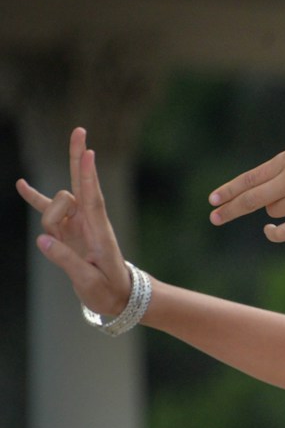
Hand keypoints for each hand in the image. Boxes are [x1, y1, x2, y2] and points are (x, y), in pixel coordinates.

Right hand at [17, 128, 134, 316]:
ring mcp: (78, 223)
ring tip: (58, 243)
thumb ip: (65, 261)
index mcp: (100, 233)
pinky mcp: (68, 229)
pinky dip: (35, 198)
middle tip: (80, 130)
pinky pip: (48, 209)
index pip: (92, 199)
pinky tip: (21, 185)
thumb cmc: (109, 291)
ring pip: (56, 205)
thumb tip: (41, 239)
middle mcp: (90, 222)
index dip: (88, 176)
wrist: (119, 297)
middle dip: (77, 158)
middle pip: (80, 185)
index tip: (89, 152)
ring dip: (49, 217)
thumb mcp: (89, 283)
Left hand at [209, 139, 284, 241]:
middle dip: (228, 208)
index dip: (229, 190)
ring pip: (273, 212)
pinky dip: (273, 233)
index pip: (249, 178)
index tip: (214, 199)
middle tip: (214, 217)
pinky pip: (283, 231)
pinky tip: (269, 232)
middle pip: (249, 198)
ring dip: (279, 211)